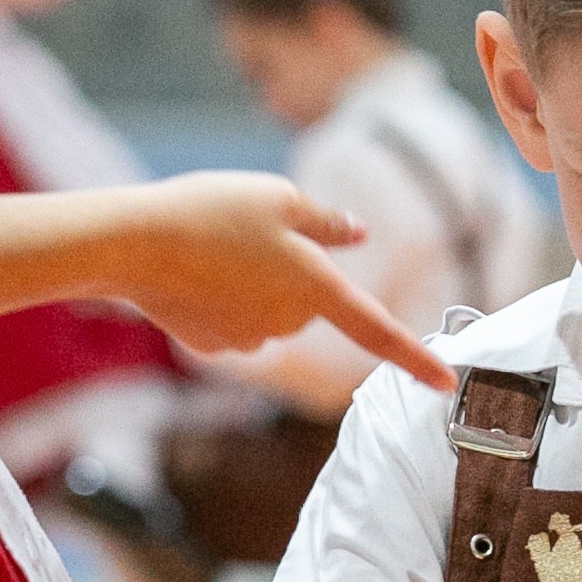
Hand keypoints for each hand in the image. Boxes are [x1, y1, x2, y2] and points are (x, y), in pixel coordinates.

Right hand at [106, 174, 453, 392]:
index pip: (378, 331)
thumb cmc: (212, 211)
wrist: (134, 244)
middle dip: (288, 273)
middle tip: (245, 230)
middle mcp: (289, 323)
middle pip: (307, 302)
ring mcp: (251, 340)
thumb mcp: (279, 198)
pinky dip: (217, 300)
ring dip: (250, 284)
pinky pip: (231, 321)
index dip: (416, 359)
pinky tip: (190, 275)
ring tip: (211, 246)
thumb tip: (357, 235)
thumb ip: (325, 223)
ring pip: (267, 311)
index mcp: (316, 287)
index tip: (448, 382)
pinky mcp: (214, 347)